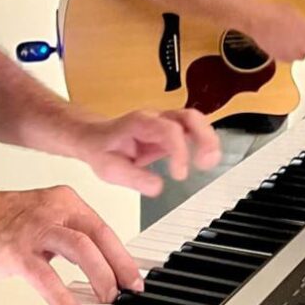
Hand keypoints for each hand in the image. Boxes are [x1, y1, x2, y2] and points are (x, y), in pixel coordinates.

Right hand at [0, 186, 143, 304]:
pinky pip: (46, 277)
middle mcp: (53, 209)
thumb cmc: (2, 223)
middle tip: (126, 291)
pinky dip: (62, 297)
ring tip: (106, 300)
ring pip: (80, 249)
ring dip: (99, 277)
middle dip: (118, 267)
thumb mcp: (45, 219)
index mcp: (64, 201)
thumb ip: (72, 237)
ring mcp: (35, 228)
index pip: (103, 228)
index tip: (133, 278)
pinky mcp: (16, 250)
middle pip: (98, 236)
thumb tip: (100, 266)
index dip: (122, 256)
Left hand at [73, 109, 221, 196]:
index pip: (168, 130)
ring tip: (210, 162)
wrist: (93, 136)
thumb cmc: (101, 148)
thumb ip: (134, 178)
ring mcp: (164, 122)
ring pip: (194, 120)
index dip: (180, 151)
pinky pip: (193, 129)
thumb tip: (158, 187)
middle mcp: (155, 118)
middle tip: (207, 162)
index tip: (179, 175)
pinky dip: (203, 142)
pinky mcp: (170, 130)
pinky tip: (206, 159)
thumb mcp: (109, 168)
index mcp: (140, 124)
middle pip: (188, 116)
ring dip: (208, 139)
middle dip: (204, 137)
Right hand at [246, 1, 304, 61]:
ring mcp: (292, 52)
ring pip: (302, 57)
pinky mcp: (281, 57)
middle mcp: (303, 44)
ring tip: (290, 41)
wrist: (257, 19)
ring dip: (299, 51)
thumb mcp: (296, 13)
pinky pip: (289, 58)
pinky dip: (287, 53)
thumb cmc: (274, 12)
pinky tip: (282, 44)